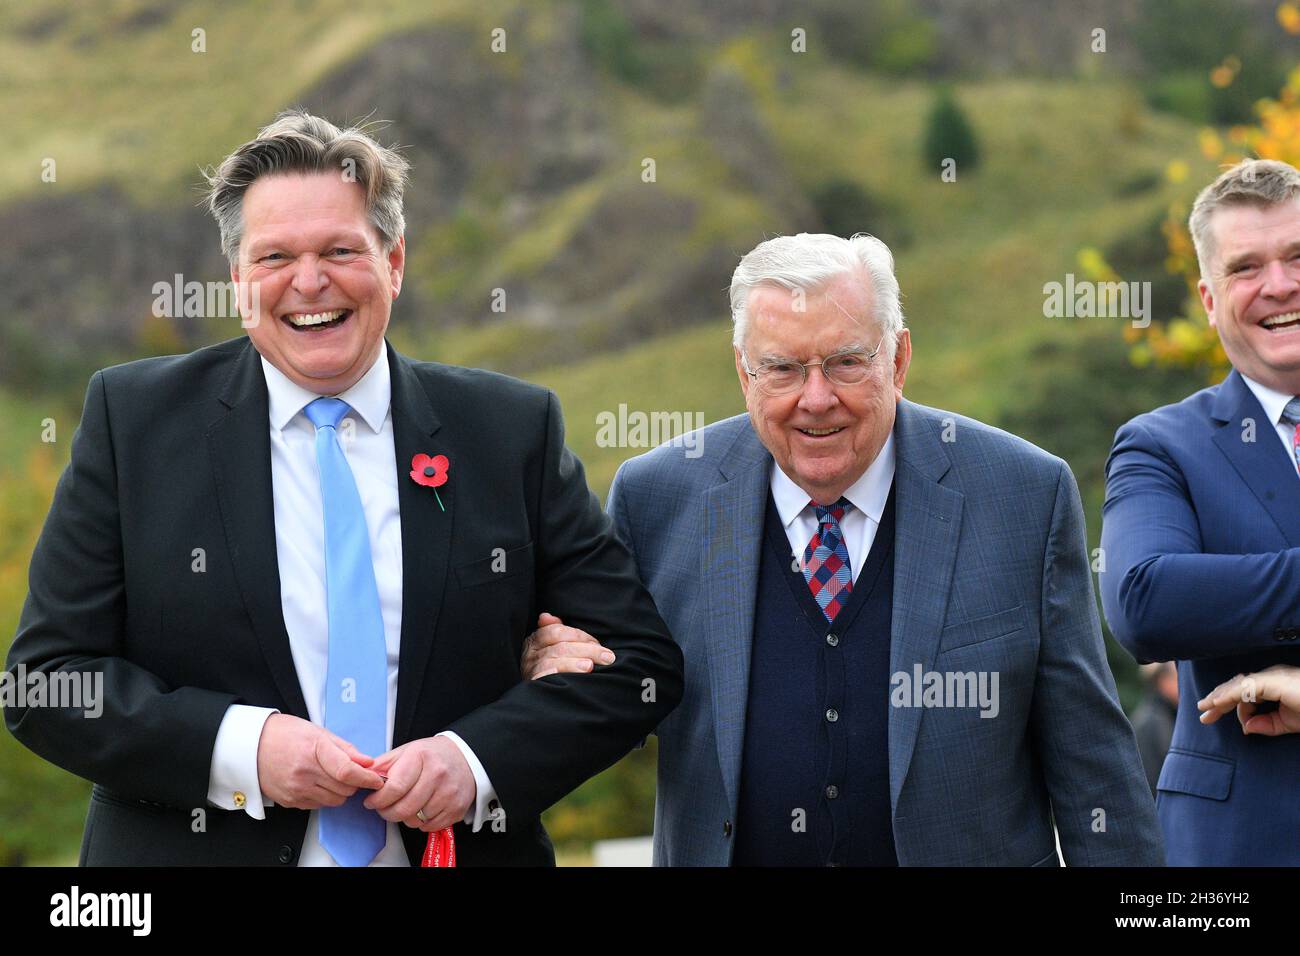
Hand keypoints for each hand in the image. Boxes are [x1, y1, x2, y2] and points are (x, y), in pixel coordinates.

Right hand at [256, 713, 385, 808]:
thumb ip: (345, 749)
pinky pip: (318, 805)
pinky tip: (317, 782)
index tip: (377, 779)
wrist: (251, 746)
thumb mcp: (317, 732)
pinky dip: (324, 796)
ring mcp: (296, 789)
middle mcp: (304, 773)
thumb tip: (367, 762)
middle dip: (354, 782)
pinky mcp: (290, 801)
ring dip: (340, 791)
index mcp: (314, 750)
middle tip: (350, 772)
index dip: (367, 777)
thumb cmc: (284, 734)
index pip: (348, 771)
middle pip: (345, 789)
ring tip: (331, 776)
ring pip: (334, 800)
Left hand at [363, 735, 474, 830]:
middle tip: (384, 808)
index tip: (371, 802)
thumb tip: (363, 779)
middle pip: (404, 808)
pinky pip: (429, 826)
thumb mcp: (406, 751)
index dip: (378, 799)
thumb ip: (383, 764)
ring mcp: (449, 793)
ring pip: (415, 820)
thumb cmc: (432, 755)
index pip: (394, 788)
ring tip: (406, 806)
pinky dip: (421, 823)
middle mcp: (437, 775)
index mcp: (421, 757)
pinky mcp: (457, 808)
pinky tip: (422, 809)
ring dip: (405, 818)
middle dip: (387, 813)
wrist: (465, 757)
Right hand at [520, 611, 614, 679]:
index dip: (580, 636)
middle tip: (608, 657)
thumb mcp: (550, 647)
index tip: (598, 644)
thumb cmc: (550, 667)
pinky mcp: (533, 683)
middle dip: (587, 650)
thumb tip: (546, 616)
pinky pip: (546, 676)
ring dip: (574, 663)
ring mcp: (530, 669)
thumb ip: (555, 632)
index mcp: (536, 640)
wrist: (536, 699)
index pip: (558, 631)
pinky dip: (560, 674)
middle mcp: (531, 653)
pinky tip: (574, 678)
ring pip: (554, 661)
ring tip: (591, 666)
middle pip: (561, 647)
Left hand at [1198, 665, 1299, 734]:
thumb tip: (1246, 728)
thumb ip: (1268, 724)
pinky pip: (1246, 688)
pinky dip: (1229, 695)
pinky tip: (1217, 703)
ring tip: (1206, 708)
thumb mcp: (1289, 722)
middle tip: (1203, 714)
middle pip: (1236, 685)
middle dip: (1217, 699)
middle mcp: (1271, 676)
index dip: (1224, 703)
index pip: (1242, 691)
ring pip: (1238, 685)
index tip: (1209, 716)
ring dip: (1220, 697)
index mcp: (1274, 684)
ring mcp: (1273, 677)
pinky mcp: (1275, 681)